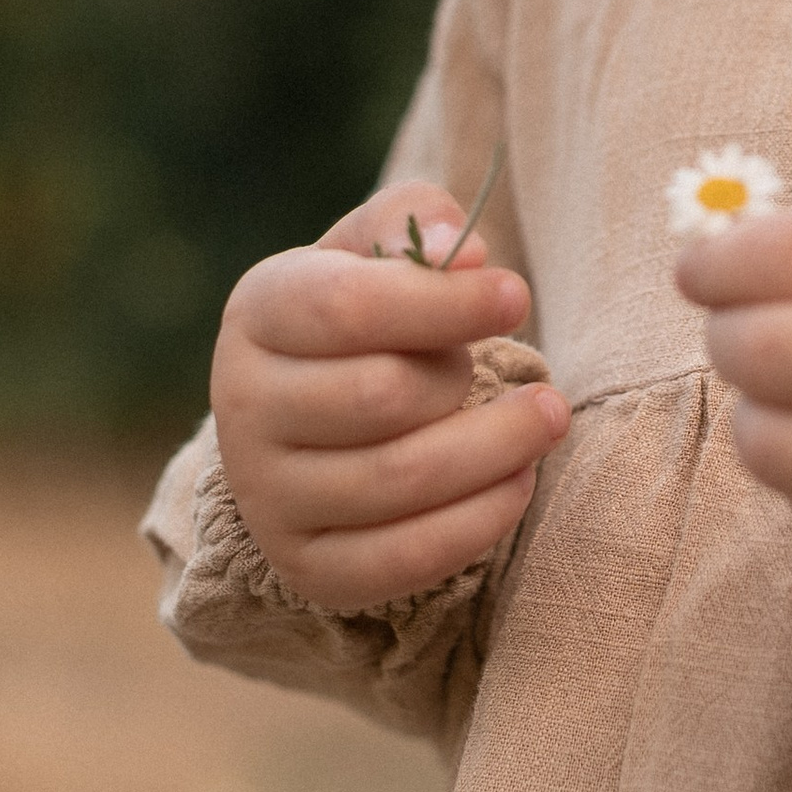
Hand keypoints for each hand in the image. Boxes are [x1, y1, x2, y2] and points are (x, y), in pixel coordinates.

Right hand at [211, 177, 568, 613]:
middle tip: (520, 370)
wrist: (303, 422)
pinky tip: (519, 481)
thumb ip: (416, 224)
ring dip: (498, 449)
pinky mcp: (308, 567)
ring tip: (547, 418)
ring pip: (400, 480)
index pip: (346, 310)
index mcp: (258, 314)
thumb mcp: (372, 250)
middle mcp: (244, 407)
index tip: (514, 296)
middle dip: (467, 379)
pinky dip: (479, 521)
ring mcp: (269, 497)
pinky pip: (404, 559)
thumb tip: (463, 253)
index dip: (442, 304)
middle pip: (380, 397)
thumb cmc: (359, 313)